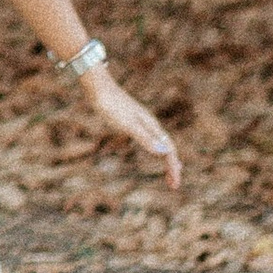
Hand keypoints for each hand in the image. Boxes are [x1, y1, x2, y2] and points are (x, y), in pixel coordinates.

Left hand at [87, 65, 180, 194]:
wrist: (97, 88)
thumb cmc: (111, 105)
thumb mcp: (127, 124)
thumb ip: (144, 137)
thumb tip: (163, 152)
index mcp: (151, 125)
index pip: (168, 150)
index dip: (173, 167)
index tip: (175, 184)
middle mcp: (149, 123)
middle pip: (167, 147)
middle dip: (173, 166)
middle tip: (174, 185)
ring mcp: (141, 121)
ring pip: (160, 142)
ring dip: (167, 158)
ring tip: (171, 171)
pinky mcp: (132, 120)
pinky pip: (150, 138)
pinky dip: (156, 148)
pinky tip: (152, 150)